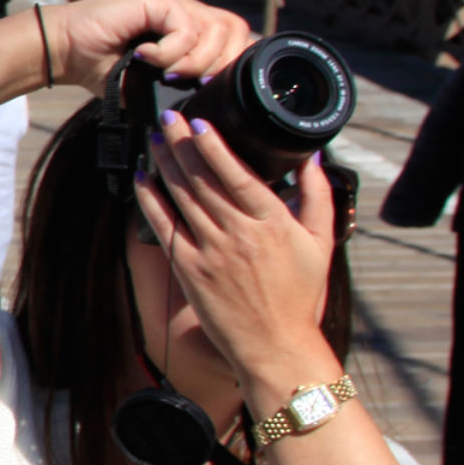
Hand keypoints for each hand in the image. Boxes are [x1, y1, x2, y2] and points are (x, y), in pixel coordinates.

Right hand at [44, 0, 254, 94]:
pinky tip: (144, 57)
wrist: (67, 51)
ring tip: (163, 73)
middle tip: (189, 82)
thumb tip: (209, 114)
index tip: (209, 89)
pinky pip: (185, 28)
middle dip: (218, 64)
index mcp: (191, 30)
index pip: (237, 37)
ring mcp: (174, 4)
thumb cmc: (104, 69)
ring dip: (191, 61)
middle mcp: (188, 12)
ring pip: (214, 31)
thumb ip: (182, 90)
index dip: (233, 62)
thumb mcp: (152, 86)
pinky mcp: (158, 0)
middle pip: (236, 30)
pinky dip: (169, 51)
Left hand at [137, 131, 343, 405]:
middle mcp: (239, 235)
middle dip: (182, 144)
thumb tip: (312, 160)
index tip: (199, 122)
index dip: (215, 147)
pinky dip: (151, 201)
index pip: (238, 175)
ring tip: (154, 138)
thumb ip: (317, 197)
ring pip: (182, 198)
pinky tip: (142, 179)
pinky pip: (166, 228)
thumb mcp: (321, 244)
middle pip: (203, 180)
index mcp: (272, 224)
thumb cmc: (300, 297)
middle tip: (168, 117)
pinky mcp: (190, 271)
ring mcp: (211, 253)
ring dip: (165, 164)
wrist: (276, 347)